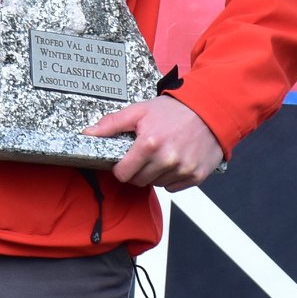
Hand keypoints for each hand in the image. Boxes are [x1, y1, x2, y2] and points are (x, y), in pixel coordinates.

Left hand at [84, 95, 223, 189]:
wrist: (209, 110)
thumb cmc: (173, 110)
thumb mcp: (139, 111)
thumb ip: (111, 124)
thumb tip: (87, 134)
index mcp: (149, 144)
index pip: (123, 174)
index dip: (121, 168)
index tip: (125, 160)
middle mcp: (167, 160)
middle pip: (139, 181)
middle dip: (137, 171)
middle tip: (144, 155)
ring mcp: (183, 169)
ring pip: (156, 184)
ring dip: (155, 173)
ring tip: (162, 153)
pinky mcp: (196, 176)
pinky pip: (174, 187)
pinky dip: (171, 177)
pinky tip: (175, 160)